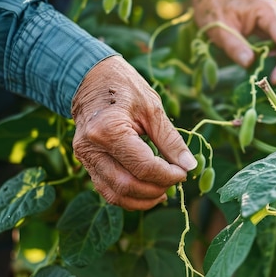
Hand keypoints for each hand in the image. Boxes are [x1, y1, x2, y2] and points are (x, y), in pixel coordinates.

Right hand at [71, 56, 196, 209]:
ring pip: (114, 194)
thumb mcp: (153, 108)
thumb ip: (171, 140)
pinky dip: (128, 195)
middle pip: (127, 185)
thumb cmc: (123, 87)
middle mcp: (91, 148)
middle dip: (156, 189)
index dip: (168, 175)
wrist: (89, 77)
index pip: (144, 167)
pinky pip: (107, 189)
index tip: (185, 172)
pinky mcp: (85, 163)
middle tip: (176, 180)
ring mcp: (84, 158)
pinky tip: (147, 190)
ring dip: (142, 199)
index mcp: (108, 131)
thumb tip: (191, 166)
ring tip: (163, 191)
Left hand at [165, 0, 275, 82]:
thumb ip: (233, 46)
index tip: (274, 79)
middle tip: (272, 85)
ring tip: (267, 79)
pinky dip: (272, 58)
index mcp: (266, 11)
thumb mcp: (217, 27)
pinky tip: (262, 68)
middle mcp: (274, 14)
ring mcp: (272, 20)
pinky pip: (275, 43)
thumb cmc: (211, 2)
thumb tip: (249, 65)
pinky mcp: (266, 25)